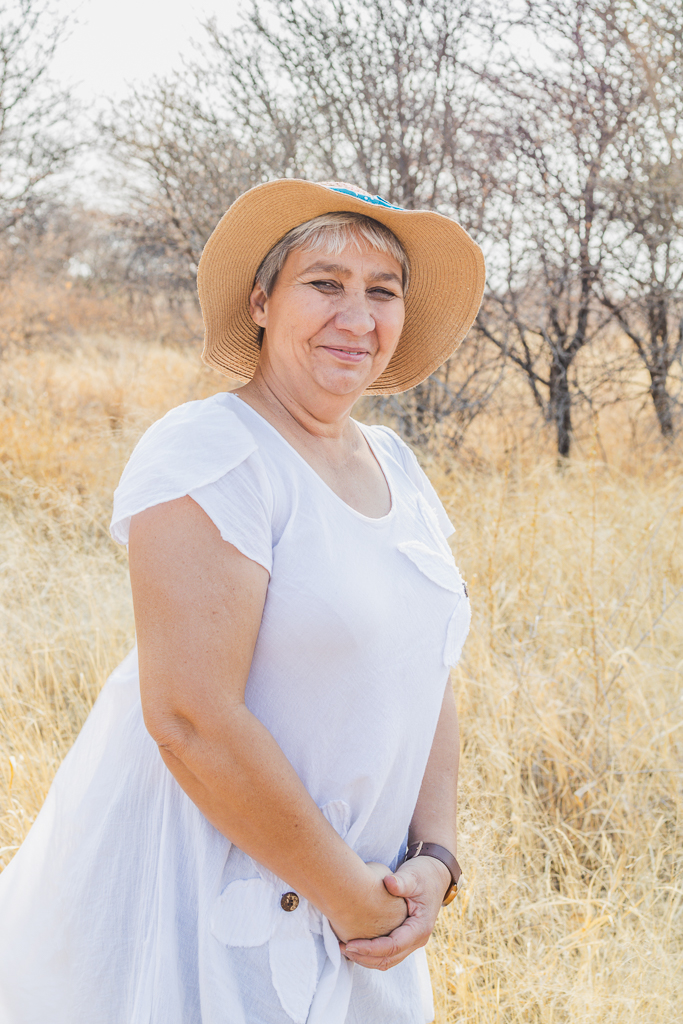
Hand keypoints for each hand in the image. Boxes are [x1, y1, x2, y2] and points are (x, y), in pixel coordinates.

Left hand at [339, 855, 449, 970]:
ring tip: (344, 948)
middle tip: (341, 948)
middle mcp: (417, 939)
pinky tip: (356, 945)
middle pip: (389, 959)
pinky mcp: (405, 938)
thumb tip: (388, 882)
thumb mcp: (413, 875)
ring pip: (388, 961)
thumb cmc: (422, 874)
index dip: (370, 948)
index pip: (393, 946)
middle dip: (364, 957)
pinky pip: (388, 954)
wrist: (434, 875)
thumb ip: (401, 881)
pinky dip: (371, 953)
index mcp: (420, 927)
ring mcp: (412, 941)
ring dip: (366, 958)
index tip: (350, 944)